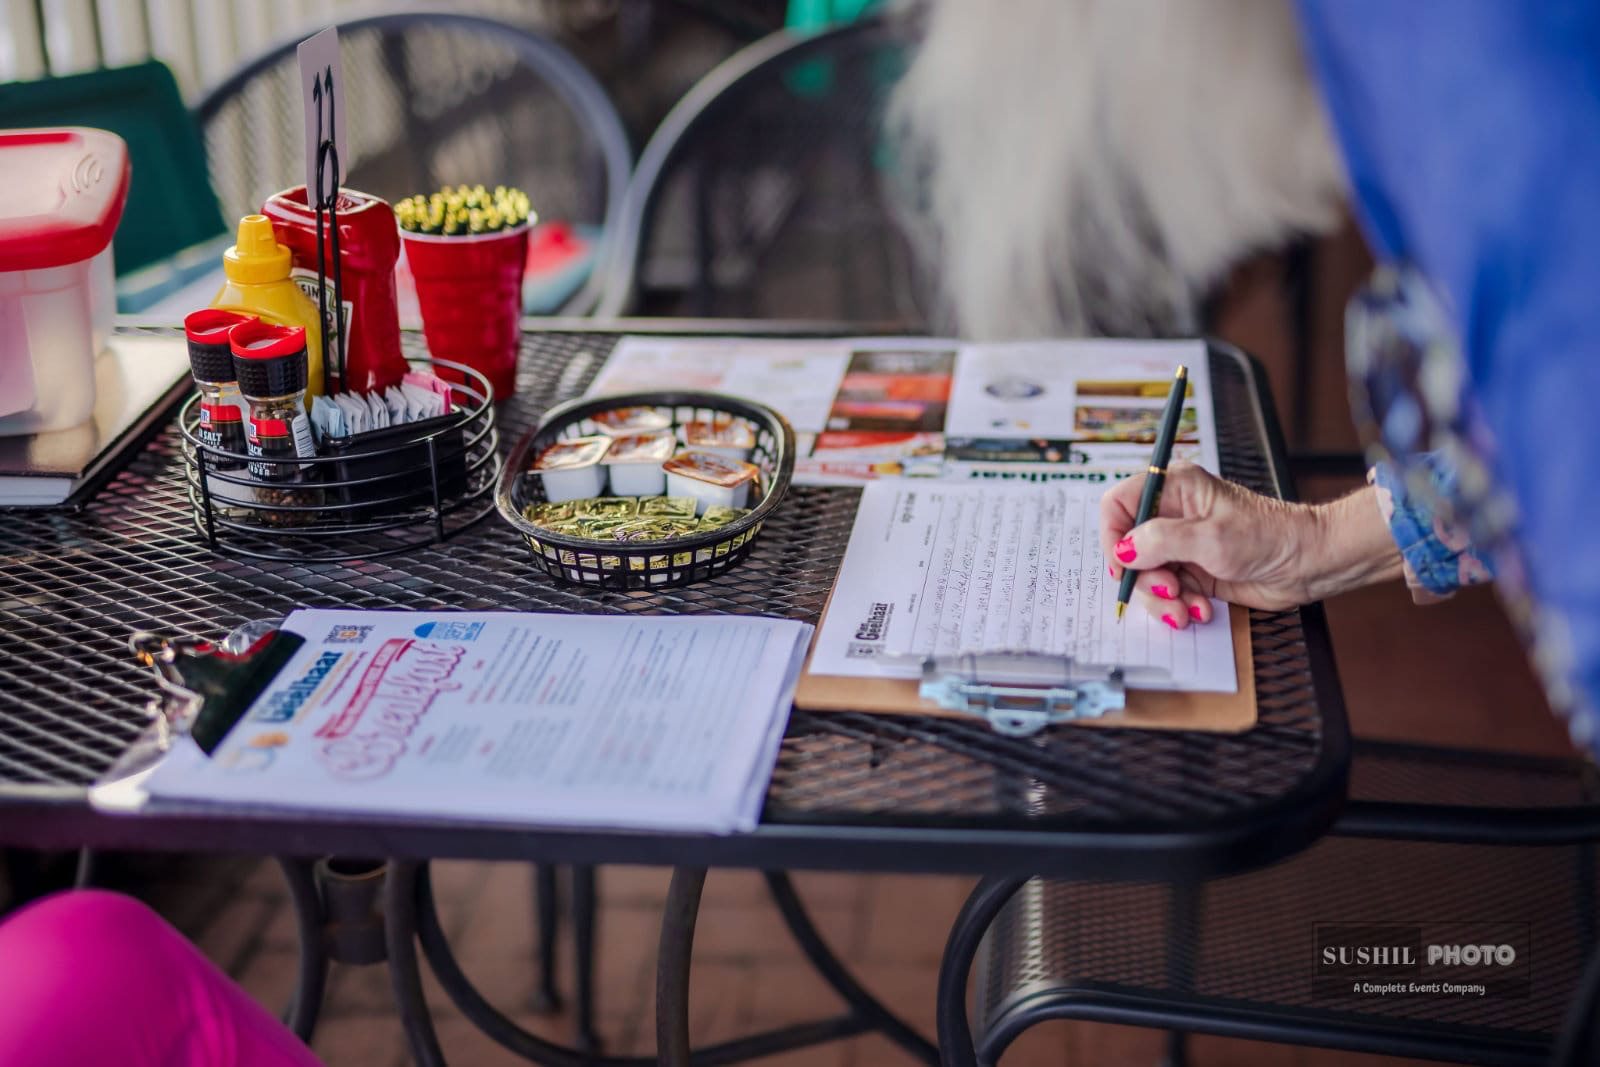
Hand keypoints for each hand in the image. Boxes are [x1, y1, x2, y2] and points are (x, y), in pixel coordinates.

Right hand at [1098, 461, 1403, 627]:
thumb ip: (1160, 541)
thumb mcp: (1210, 538)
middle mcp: (1172, 515)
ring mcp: (1181, 545)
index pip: (1118, 506)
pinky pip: (1167, 592)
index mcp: (1173, 488)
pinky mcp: (1192, 571)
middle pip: (1127, 548)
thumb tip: (1122, 551)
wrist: (1309, 563)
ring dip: (1162, 599)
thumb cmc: (1269, 537)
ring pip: (1145, 576)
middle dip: (1144, 577)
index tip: (1123, 565)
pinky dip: (1178, 605)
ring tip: (1186, 608)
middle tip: (1169, 589)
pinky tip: (1201, 608)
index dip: (1113, 537)